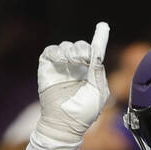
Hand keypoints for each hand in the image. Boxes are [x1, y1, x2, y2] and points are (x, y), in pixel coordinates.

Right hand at [34, 21, 110, 149]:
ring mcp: (61, 67)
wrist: (65, 123)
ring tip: (73, 61)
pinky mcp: (47, 68)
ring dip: (71, 51)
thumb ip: (98, 71)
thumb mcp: (98, 91)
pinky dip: (57, 52)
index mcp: (90, 73)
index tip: (103, 26)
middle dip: (83, 48)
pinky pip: (51, 51)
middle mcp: (76, 68)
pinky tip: (62, 60)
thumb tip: (97, 54)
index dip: (99, 38)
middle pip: (80, 46)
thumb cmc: (84, 112)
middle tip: (84, 58)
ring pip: (66, 46)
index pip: (95, 52)